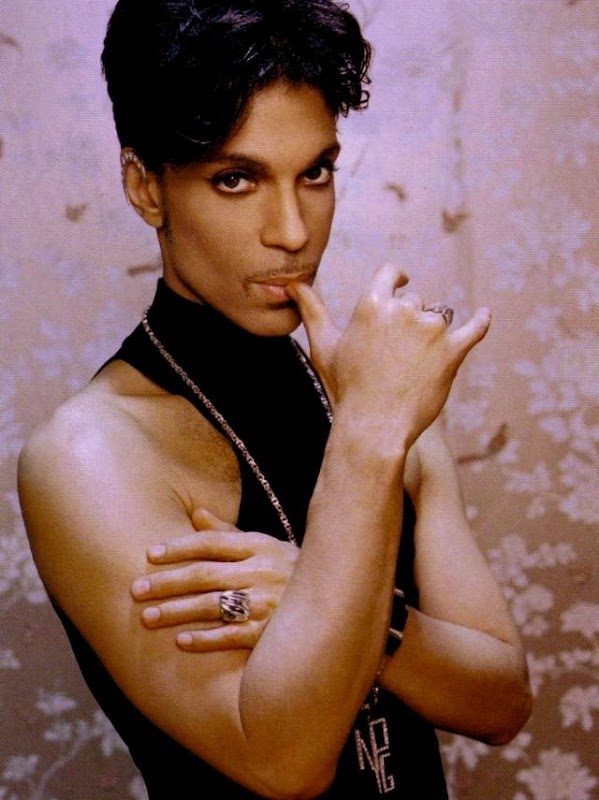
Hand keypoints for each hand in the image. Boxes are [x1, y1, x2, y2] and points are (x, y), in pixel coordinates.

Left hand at [131, 509, 298, 650]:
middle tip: (136, 589)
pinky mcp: (270, 633)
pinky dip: (206, 639)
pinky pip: (231, 635)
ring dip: (177, 611)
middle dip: (168, 582)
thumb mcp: (266, 546)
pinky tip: (181, 641)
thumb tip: (197, 513)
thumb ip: (229, 533)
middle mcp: (261, 571)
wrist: (337, 602)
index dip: (179, 547)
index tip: (149, 554)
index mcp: (259, 546)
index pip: (211, 543)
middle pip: (205, 574)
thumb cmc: (291, 572)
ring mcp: (267, 602)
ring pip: (212, 606)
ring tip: (147, 618)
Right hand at [288, 264, 489, 446]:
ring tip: (419, 361)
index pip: (391, 274)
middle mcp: (404, 310)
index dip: (397, 277)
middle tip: (398, 352)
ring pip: (439, 316)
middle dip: (410, 319)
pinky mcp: (454, 351)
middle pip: (415, 301)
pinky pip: (475, 327)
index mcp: (373, 305)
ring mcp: (432, 330)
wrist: (374, 427)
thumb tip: (292, 284)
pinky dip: (481, 321)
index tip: (402, 281)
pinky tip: (484, 314)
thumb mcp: (324, 346)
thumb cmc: (346, 388)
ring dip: (433, 332)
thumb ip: (312, 310)